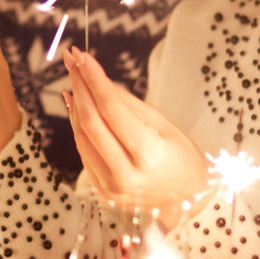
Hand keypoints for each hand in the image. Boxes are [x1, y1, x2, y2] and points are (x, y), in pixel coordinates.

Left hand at [61, 48, 212, 209]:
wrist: (187, 200)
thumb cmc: (181, 158)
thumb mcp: (163, 125)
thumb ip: (127, 104)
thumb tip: (98, 80)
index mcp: (149, 155)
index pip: (111, 109)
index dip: (94, 79)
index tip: (83, 57)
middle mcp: (126, 175)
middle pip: (91, 122)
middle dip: (79, 86)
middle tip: (72, 60)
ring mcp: (110, 187)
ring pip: (81, 136)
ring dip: (75, 103)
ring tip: (74, 77)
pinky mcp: (101, 190)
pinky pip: (83, 151)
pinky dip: (78, 125)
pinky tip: (77, 105)